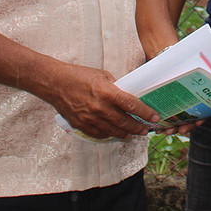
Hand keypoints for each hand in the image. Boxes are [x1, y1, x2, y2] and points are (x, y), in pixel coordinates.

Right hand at [44, 62, 160, 139]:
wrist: (55, 83)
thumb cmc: (79, 75)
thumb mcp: (103, 75)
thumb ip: (116, 87)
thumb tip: (128, 95)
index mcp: (107, 93)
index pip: (131, 105)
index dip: (145, 113)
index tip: (154, 117)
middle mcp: (100, 108)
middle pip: (124, 122)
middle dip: (138, 127)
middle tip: (146, 130)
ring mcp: (90, 118)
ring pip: (113, 131)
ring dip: (125, 134)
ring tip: (133, 135)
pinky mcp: (81, 125)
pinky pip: (99, 134)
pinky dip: (108, 135)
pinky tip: (114, 134)